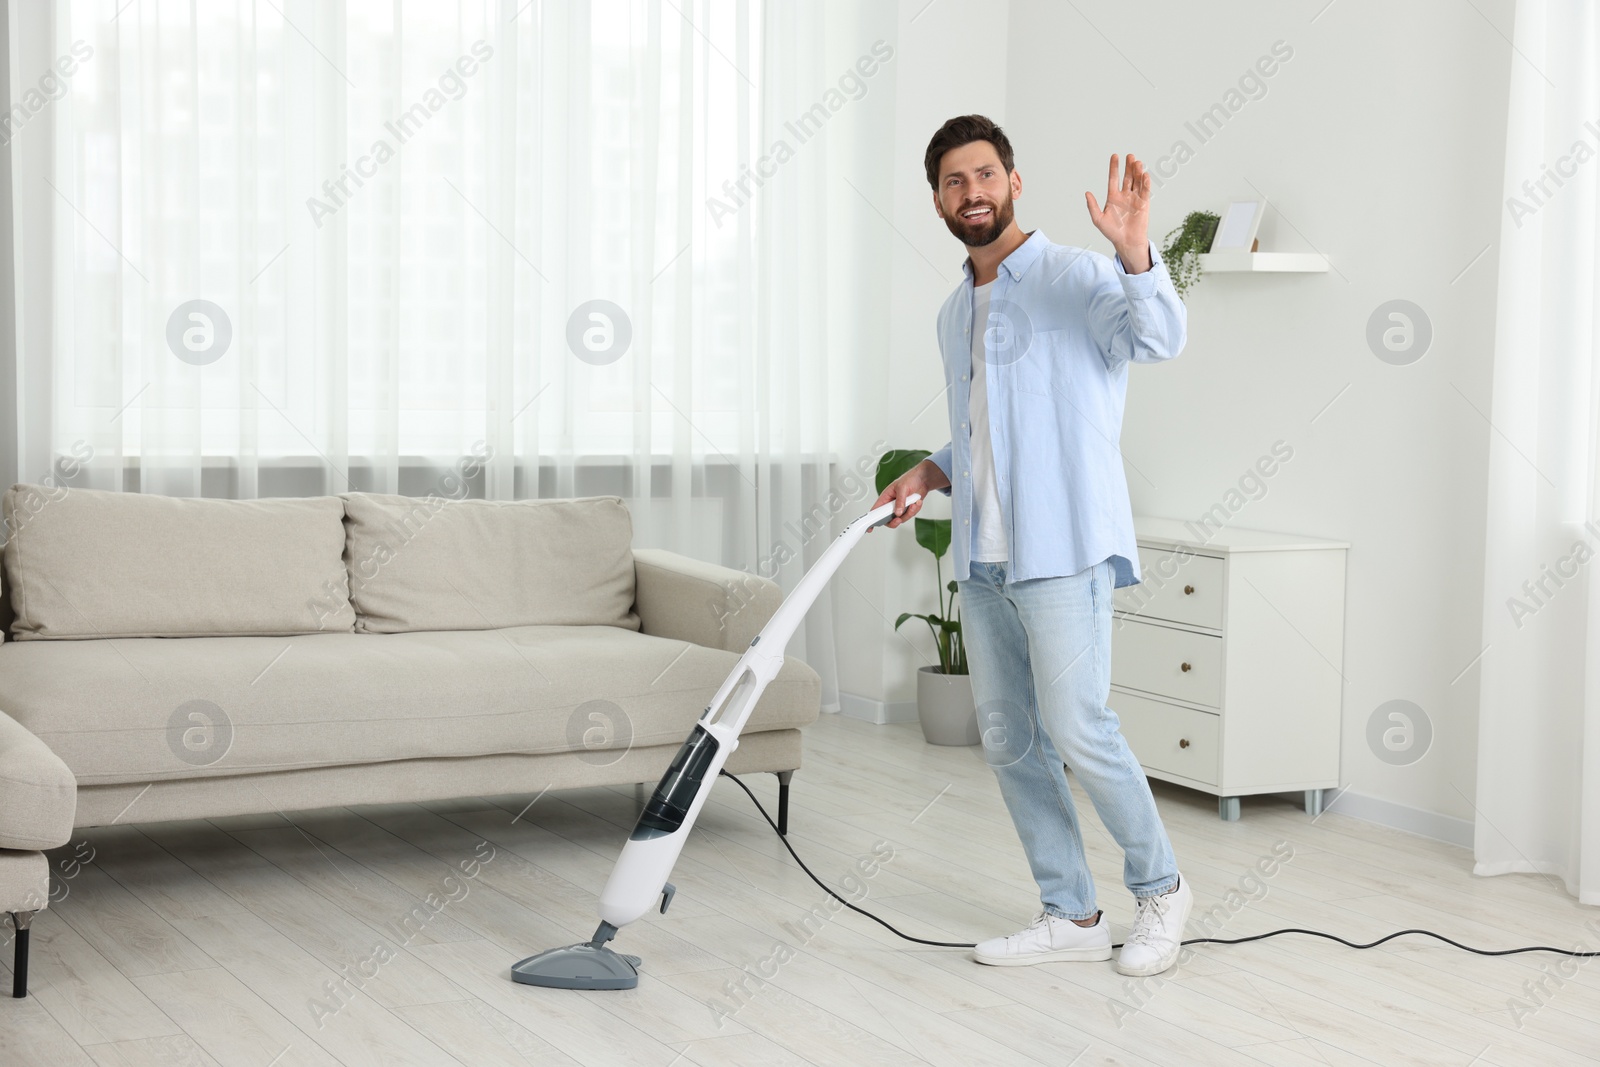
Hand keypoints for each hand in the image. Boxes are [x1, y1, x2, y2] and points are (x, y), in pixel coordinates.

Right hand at [869, 460, 948, 530]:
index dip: (872, 520)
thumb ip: (900, 501)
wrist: (923, 479)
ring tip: (913, 503)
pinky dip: (915, 510)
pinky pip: (910, 515)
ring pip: (901, 518)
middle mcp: (891, 504)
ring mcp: (900, 508)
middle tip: (899, 519)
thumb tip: (897, 513)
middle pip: (888, 519)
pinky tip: (917, 502)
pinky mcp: (908, 509)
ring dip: (909, 513)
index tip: (870, 528)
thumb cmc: (910, 479)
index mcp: (886, 497)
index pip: (876, 510)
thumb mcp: (902, 488)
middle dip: (894, 521)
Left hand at [1085, 152, 1151, 272]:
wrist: (1126, 242)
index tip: (1115, 156)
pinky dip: (1145, 183)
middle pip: (1127, 177)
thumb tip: (1087, 193)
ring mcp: (1135, 198)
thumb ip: (1093, 206)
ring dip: (1137, 172)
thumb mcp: (1098, 219)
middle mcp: (1125, 195)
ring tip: (1137, 163)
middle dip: (1128, 166)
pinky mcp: (1144, 203)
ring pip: (1137, 181)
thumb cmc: (1112, 232)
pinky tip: (1145, 175)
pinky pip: (1145, 191)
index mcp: (1113, 197)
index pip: (1114, 178)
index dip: (1114, 167)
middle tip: (1130, 156)